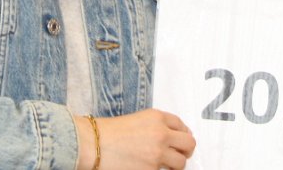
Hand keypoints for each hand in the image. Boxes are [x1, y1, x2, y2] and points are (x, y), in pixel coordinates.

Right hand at [77, 109, 194, 169]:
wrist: (93, 145)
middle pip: (189, 144)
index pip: (182, 125)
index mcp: (157, 118)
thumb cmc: (108, 132)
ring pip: (180, 163)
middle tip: (181, 155)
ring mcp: (158, 154)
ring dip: (175, 165)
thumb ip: (156, 125)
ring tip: (165, 165)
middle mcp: (162, 134)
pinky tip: (150, 168)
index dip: (184, 134)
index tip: (182, 140)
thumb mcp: (137, 119)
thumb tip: (172, 136)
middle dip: (186, 150)